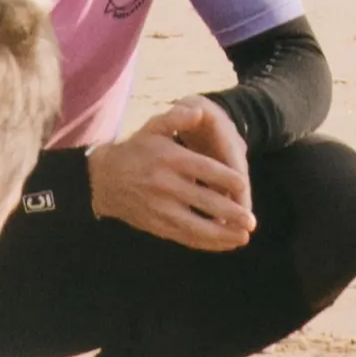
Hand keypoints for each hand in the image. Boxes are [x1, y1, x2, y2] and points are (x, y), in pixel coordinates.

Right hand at [87, 100, 257, 249]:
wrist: (104, 179)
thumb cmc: (136, 150)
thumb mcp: (152, 127)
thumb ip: (176, 117)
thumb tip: (199, 111)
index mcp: (170, 159)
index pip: (204, 170)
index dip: (225, 178)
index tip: (243, 185)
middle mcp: (166, 185)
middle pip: (204, 202)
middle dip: (230, 213)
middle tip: (251, 220)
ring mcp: (161, 208)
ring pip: (195, 226)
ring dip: (221, 234)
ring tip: (243, 237)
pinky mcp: (157, 225)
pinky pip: (185, 237)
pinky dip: (205, 243)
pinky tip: (223, 244)